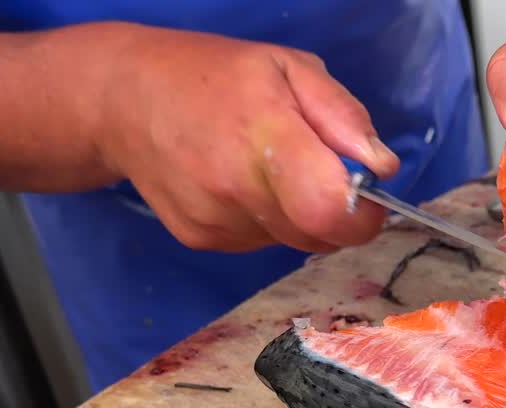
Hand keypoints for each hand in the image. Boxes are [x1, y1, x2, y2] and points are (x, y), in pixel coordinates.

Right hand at [98, 26, 399, 253]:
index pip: (331, 211)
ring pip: (292, 242)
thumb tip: (382, 167)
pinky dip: (267, 220)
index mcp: (265, 137)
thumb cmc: (213, 75)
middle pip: (319, 235)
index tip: (367, 196)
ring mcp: (216, 221)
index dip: (363, 214)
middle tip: (317, 171)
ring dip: (298, 215)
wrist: (123, 99)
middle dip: (335, 212)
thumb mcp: (288, 68)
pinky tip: (241, 183)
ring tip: (268, 167)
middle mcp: (237, 188)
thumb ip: (342, 116)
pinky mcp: (201, 240)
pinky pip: (261, 242)